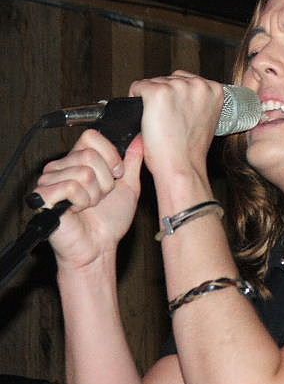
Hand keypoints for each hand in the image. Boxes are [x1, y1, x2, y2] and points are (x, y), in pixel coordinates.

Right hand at [32, 130, 143, 269]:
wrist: (99, 247)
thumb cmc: (110, 221)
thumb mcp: (129, 186)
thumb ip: (132, 161)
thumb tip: (140, 139)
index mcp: (79, 160)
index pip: (92, 136)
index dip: (110, 156)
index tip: (115, 176)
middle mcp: (62, 166)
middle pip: (90, 156)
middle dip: (105, 182)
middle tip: (100, 197)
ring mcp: (50, 180)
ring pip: (83, 173)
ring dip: (94, 195)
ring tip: (89, 205)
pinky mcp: (43, 196)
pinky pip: (70, 187)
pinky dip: (82, 202)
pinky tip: (78, 210)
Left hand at [128, 70, 223, 180]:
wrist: (181, 166)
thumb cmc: (190, 150)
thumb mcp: (205, 120)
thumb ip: (198, 102)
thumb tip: (182, 94)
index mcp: (214, 90)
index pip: (186, 80)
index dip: (177, 98)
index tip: (178, 113)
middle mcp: (198, 84)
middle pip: (169, 79)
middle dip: (165, 97)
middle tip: (168, 121)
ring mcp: (177, 86)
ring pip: (154, 83)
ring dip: (151, 100)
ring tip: (160, 121)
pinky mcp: (157, 92)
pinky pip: (137, 88)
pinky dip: (136, 100)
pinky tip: (147, 118)